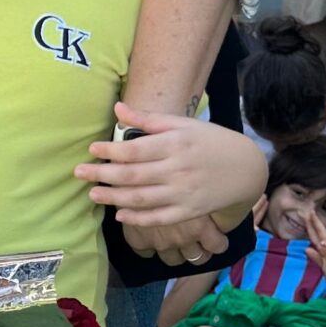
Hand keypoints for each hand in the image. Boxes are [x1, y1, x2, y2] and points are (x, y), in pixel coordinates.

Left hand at [79, 110, 258, 264]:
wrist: (246, 168)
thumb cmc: (211, 140)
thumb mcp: (183, 124)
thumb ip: (149, 118)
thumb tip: (117, 108)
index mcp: (175, 144)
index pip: (134, 149)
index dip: (109, 150)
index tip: (91, 149)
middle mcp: (177, 170)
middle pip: (132, 175)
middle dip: (102, 174)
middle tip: (79, 173)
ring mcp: (183, 193)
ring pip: (141, 199)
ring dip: (113, 198)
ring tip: (92, 194)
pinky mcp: (189, 212)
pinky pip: (158, 218)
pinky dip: (137, 218)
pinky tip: (119, 214)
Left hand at [304, 205, 325, 288]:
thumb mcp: (322, 266)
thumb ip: (316, 257)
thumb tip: (307, 248)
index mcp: (324, 249)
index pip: (316, 236)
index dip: (311, 226)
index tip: (307, 215)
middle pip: (323, 231)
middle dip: (316, 221)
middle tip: (310, 212)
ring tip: (322, 245)